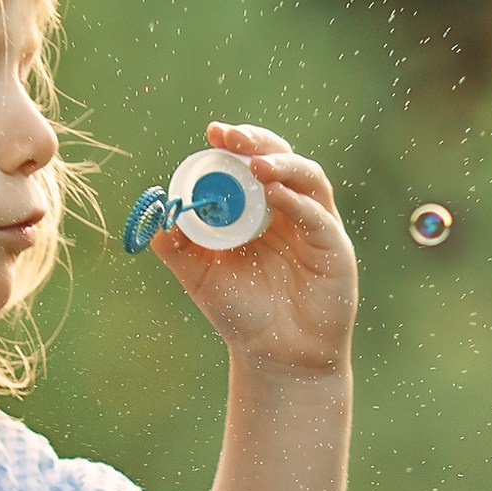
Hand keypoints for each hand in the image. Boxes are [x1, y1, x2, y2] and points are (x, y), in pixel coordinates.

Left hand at [153, 122, 358, 378]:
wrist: (276, 357)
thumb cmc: (242, 314)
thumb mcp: (199, 276)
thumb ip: (175, 245)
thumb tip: (156, 212)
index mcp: (261, 209)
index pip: (252, 162)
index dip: (236, 144)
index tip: (213, 133)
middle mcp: (291, 210)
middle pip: (282, 159)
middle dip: (257, 143)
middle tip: (230, 137)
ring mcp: (316, 226)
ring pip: (308, 178)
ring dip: (282, 164)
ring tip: (254, 164)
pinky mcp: (335, 248)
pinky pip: (318, 217)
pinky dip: (297, 202)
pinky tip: (274, 196)